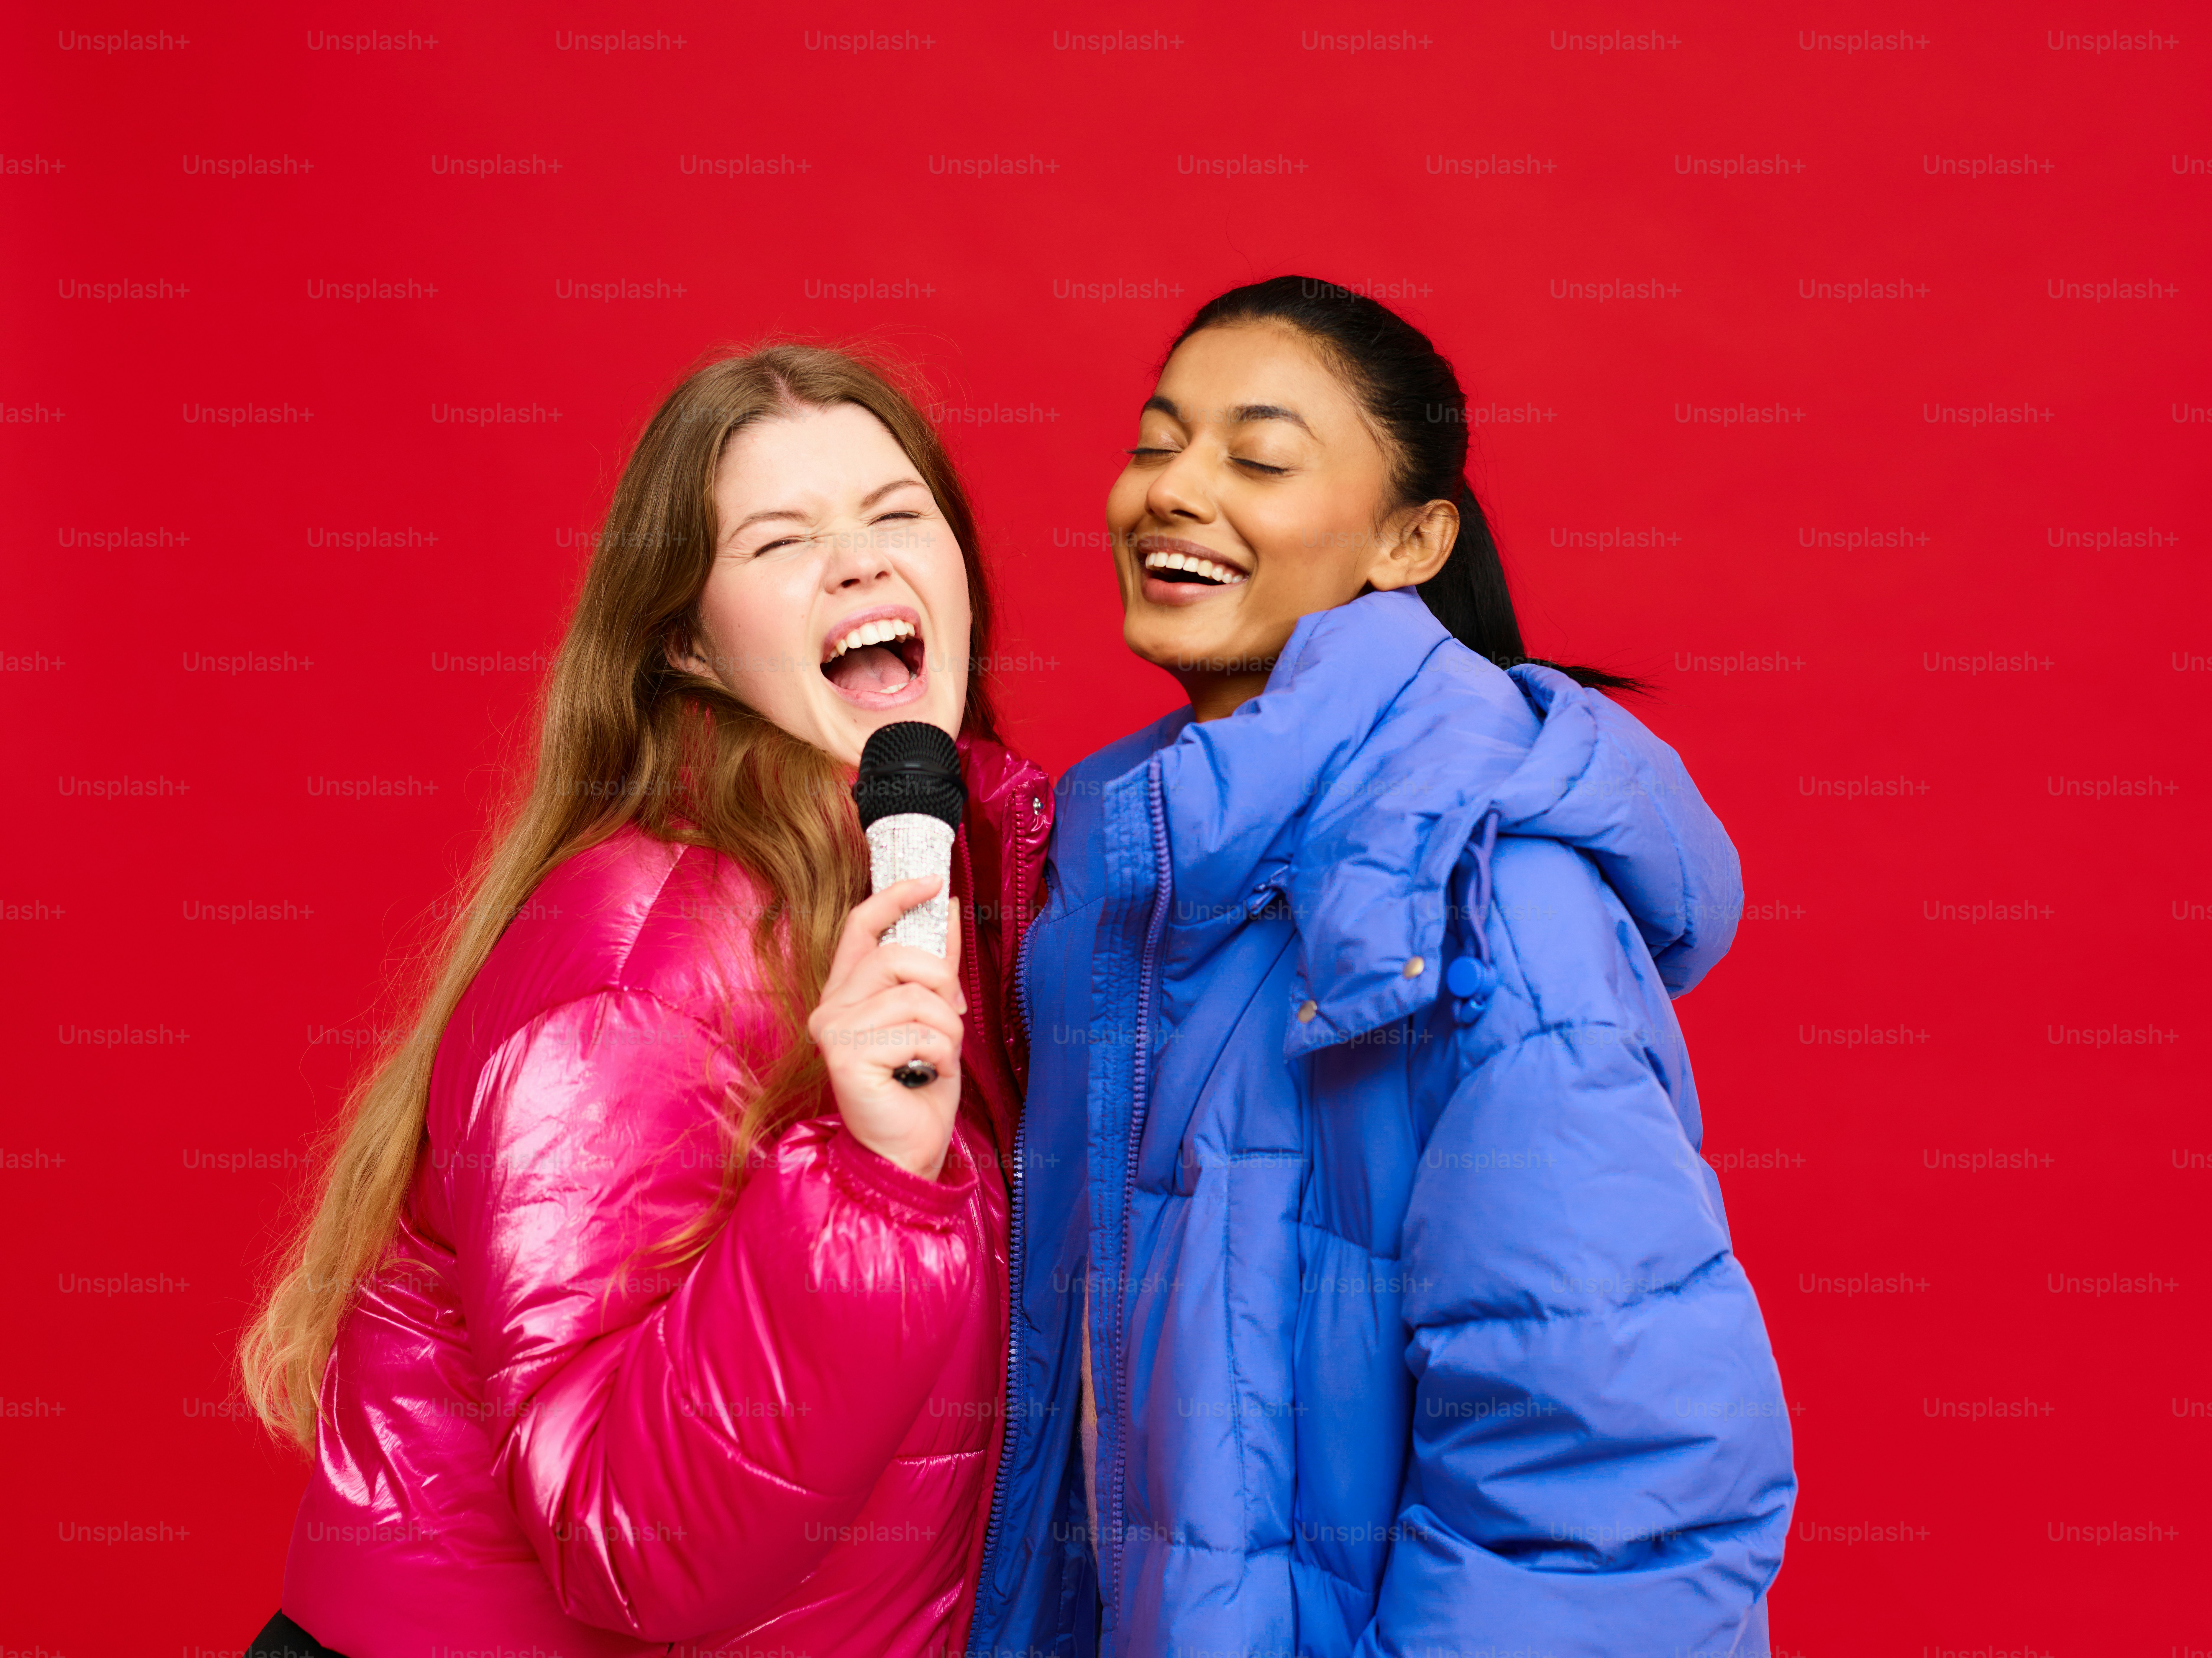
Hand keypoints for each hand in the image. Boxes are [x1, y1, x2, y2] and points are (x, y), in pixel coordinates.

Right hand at [806, 877, 965, 1179]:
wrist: (907, 1152)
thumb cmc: (919, 1089)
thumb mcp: (934, 1017)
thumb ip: (936, 967)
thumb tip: (948, 907)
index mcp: (847, 993)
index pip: (862, 925)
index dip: (896, 896)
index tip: (934, 881)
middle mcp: (830, 1006)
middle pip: (897, 954)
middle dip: (942, 980)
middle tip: (954, 1015)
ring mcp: (832, 1029)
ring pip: (914, 995)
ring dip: (946, 1028)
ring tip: (937, 1058)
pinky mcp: (845, 1055)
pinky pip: (916, 1031)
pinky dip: (940, 1054)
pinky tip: (926, 1075)